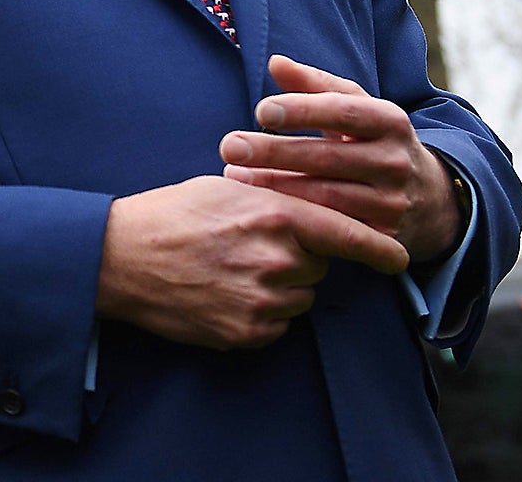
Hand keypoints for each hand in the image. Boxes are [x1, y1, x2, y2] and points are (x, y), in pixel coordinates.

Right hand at [96, 174, 407, 349]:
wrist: (121, 259)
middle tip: (252, 245)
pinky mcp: (247, 332)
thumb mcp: (224, 189)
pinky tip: (224, 293)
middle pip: (318, 267)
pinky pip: (277, 325)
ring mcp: (262, 301)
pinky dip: (261, 313)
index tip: (401, 257)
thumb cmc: (170, 214)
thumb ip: (274, 200)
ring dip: (281, 287)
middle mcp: (275, 259)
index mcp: (273, 214)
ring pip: (299, 298)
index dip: (378, 247)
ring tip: (233, 269)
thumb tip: (308, 214)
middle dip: (299, 258)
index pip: (344, 233)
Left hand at [220, 54, 461, 263]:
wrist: (430, 198)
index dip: (302, 110)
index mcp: (389, 120)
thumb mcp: (357, 108)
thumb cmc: (374, 141)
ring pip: (326, 195)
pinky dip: (294, 215)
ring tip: (233, 174)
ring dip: (275, 185)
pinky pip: (331, 227)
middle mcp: (395, 160)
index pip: (344, 110)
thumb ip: (315, 84)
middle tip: (230, 145)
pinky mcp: (382, 236)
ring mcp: (391, 201)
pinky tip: (260, 206)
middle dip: (275, 151)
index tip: (260, 110)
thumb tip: (275, 62)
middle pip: (328, 156)